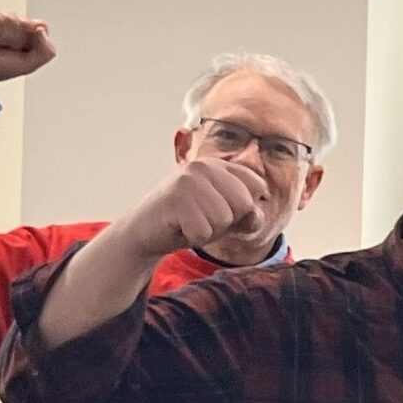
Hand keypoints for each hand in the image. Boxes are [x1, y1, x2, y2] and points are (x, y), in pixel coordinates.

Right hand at [0, 9, 55, 91]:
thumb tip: (41, 30)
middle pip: (25, 23)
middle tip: (4, 48)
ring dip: (1, 36)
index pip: (42, 26)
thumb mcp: (28, 66)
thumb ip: (45, 52)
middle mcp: (14, 22)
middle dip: (15, 40)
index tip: (21, 50)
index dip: (33, 38)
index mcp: (28, 33)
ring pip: (9, 19)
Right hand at [117, 152, 270, 259]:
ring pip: (224, 219)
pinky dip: (194, 237)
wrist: (144, 231)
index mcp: (219, 164)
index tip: (219, 209)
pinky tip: (179, 227)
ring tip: (189, 221)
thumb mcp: (226, 218)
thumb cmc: (189, 222)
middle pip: (244, 203)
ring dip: (209, 230)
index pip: (258, 186)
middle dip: (227, 221)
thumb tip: (255, 214)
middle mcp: (204, 166)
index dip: (245, 208)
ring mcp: (188, 180)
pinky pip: (204, 232)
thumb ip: (249, 216)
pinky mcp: (175, 200)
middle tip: (202, 218)